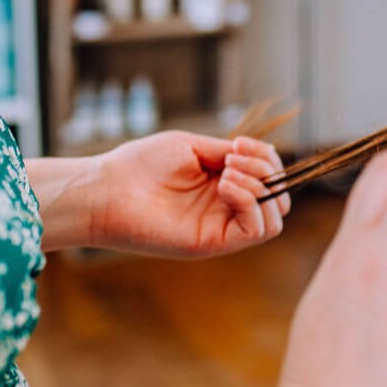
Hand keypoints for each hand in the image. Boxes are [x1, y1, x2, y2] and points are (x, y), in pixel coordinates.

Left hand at [92, 132, 290, 257]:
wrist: (108, 189)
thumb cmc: (142, 165)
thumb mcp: (194, 148)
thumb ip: (230, 154)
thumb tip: (259, 159)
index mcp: (224, 185)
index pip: (269, 178)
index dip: (267, 158)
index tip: (240, 143)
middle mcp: (227, 208)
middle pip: (278, 198)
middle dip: (268, 171)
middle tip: (236, 157)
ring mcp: (221, 227)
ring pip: (273, 218)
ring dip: (260, 187)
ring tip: (228, 173)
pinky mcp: (213, 243)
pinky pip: (255, 230)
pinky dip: (250, 203)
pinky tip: (224, 186)